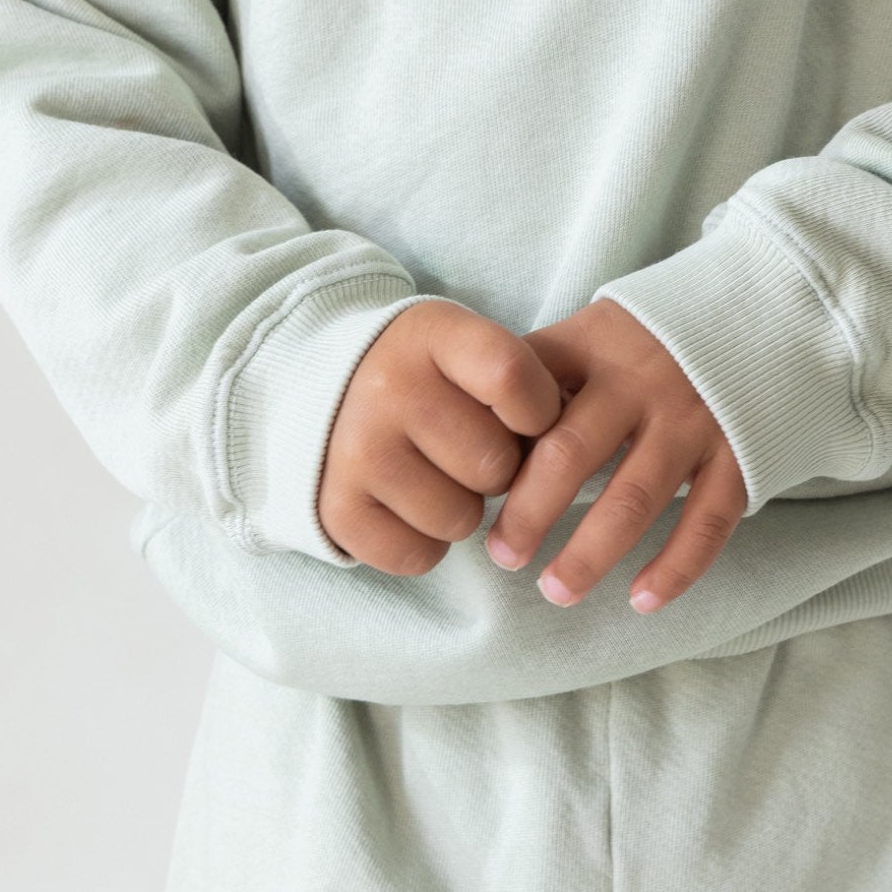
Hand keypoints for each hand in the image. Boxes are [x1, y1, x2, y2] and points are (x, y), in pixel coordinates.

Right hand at [318, 297, 563, 572]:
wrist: (320, 386)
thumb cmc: (424, 372)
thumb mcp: (465, 346)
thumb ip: (520, 382)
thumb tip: (571, 447)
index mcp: (432, 335)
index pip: (513, 377)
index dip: (539, 410)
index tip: (527, 416)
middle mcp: (388, 388)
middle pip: (495, 463)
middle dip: (501, 468)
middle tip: (473, 450)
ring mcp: (357, 451)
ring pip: (462, 519)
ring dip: (464, 508)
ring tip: (438, 474)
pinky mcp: (336, 509)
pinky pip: (419, 556)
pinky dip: (427, 543)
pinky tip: (411, 504)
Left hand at [484, 296, 746, 613]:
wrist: (768, 310)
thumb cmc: (656, 335)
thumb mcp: (598, 328)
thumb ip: (545, 371)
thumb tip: (474, 429)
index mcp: (596, 346)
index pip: (530, 397)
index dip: (496, 447)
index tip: (469, 490)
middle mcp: (643, 382)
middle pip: (571, 454)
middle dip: (530, 513)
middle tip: (504, 556)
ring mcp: (694, 420)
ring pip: (634, 500)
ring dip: (590, 553)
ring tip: (555, 590)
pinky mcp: (739, 455)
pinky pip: (705, 522)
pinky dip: (675, 567)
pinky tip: (641, 600)